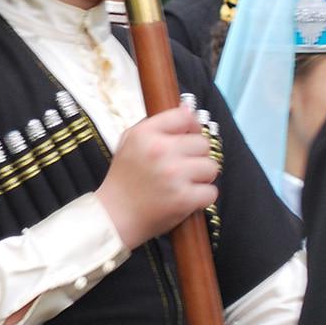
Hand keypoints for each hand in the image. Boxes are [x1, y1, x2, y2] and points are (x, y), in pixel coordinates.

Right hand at [94, 104, 218, 248]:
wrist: (114, 216)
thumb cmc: (124, 178)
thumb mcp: (130, 141)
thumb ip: (157, 124)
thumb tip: (188, 108)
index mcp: (145, 133)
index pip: (185, 117)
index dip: (192, 127)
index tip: (187, 137)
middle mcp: (160, 150)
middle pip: (203, 144)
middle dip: (196, 156)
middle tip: (182, 167)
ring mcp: (174, 175)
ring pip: (211, 167)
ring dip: (202, 176)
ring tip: (185, 182)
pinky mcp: (184, 199)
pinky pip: (211, 191)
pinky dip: (202, 197)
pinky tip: (186, 198)